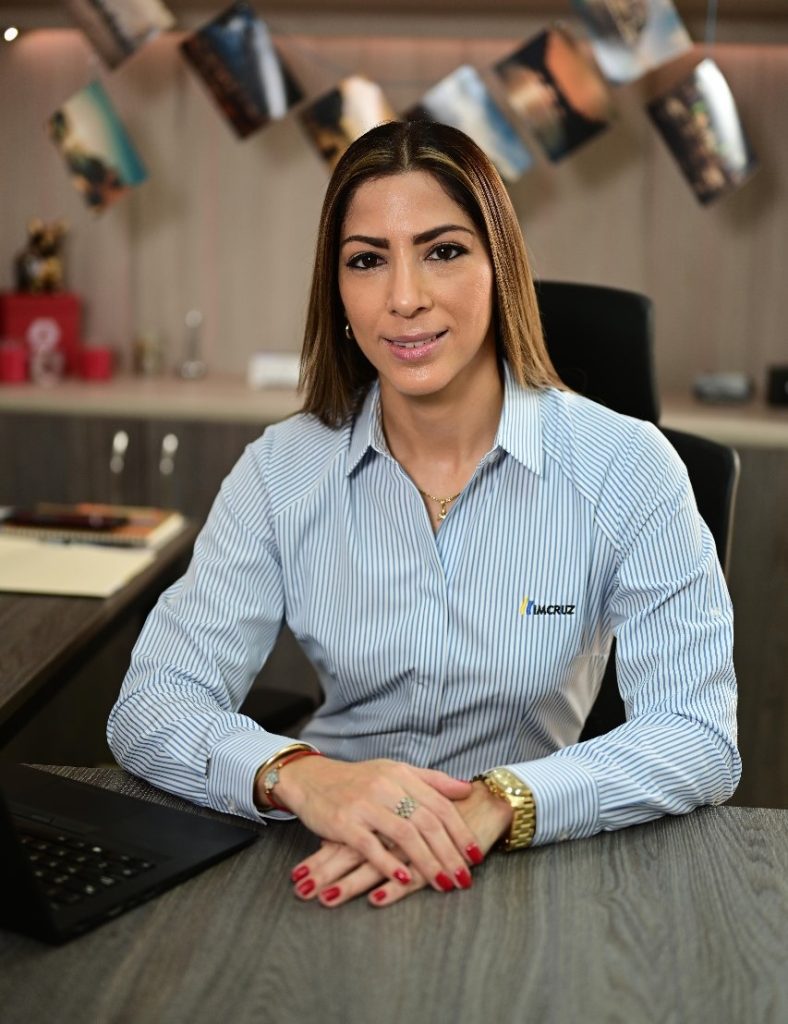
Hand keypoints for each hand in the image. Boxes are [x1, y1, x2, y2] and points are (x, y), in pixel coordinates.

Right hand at [289, 780, 512, 907]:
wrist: (311, 778)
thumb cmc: (357, 780)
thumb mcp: (394, 771)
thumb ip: (431, 780)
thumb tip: (467, 789)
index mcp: (402, 775)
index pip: (440, 804)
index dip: (460, 831)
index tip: (475, 854)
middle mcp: (386, 787)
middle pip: (427, 822)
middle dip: (450, 853)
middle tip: (465, 878)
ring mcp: (365, 805)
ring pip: (405, 835)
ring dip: (428, 862)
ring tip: (444, 883)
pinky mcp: (344, 822)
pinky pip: (371, 846)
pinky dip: (389, 864)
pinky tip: (405, 879)